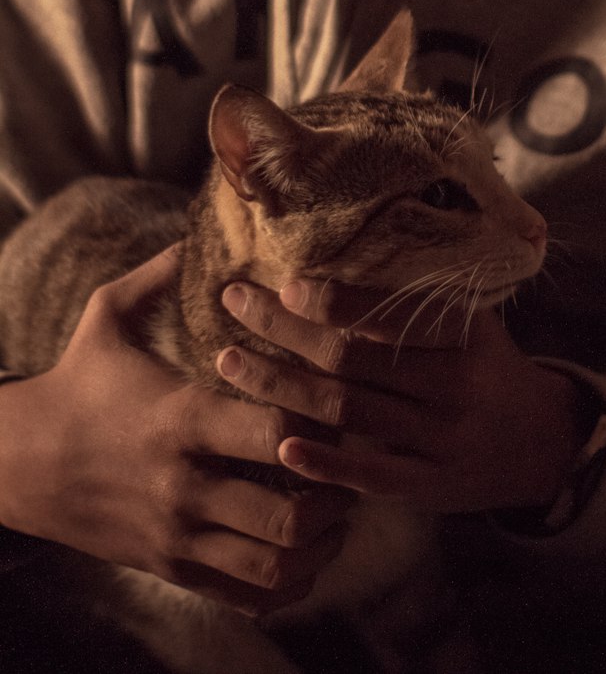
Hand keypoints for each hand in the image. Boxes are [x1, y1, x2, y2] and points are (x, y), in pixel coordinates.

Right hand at [0, 248, 350, 614]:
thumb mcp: (107, 314)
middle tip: (357, 468)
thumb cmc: (77, 381)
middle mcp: (183, 486)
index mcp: (181, 419)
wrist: (20, 463)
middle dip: (336, 495)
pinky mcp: (171, 569)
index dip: (323, 422)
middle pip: (289, 512)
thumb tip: (203, 223)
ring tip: (339, 512)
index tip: (340, 405)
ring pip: (274, 564)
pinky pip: (248, 595)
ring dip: (320, 543)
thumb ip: (162, 271)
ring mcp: (177, 537)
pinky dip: (289, 581)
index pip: (278, 431)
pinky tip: (305, 549)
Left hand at [215, 279, 586, 514]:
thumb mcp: (471, 321)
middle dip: (284, 328)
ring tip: (229, 363)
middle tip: (234, 303)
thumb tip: (331, 264)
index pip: (387, 312)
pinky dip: (324, 461)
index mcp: (462, 333)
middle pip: (352, 356)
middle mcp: (453, 382)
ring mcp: (441, 438)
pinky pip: (370, 474)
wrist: (539, 441)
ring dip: (281, 386)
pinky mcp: (429, 485)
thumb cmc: (485, 365)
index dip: (333, 299)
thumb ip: (416, 302)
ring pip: (348, 410)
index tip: (284, 283)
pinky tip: (281, 445)